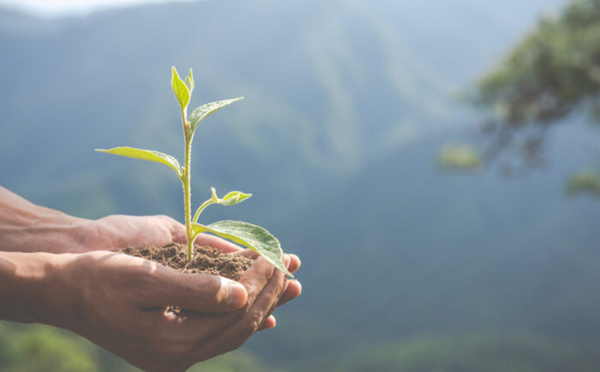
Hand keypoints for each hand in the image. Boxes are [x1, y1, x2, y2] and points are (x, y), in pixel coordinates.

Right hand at [55, 251, 291, 371]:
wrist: (63, 293)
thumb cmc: (99, 278)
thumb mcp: (145, 278)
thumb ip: (196, 289)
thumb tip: (242, 294)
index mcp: (172, 342)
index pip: (236, 313)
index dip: (261, 283)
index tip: (276, 256)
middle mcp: (177, 356)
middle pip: (240, 325)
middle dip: (269, 293)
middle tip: (291, 266)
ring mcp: (174, 355)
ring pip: (233, 332)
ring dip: (262, 305)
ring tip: (289, 284)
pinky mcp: (170, 346)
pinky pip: (218, 335)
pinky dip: (242, 320)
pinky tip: (262, 313)